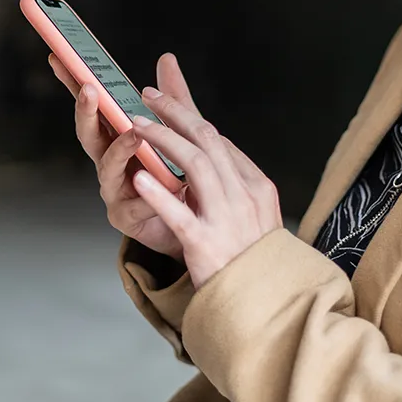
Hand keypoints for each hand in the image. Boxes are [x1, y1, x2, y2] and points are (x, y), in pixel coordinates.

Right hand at [50, 52, 198, 262]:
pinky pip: (135, 203)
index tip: (61, 58)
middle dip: (87, 112)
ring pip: (109, 167)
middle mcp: (110, 161)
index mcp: (118, 137)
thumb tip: (166, 58)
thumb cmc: (176, 173)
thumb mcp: (179, 129)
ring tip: (133, 133)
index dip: (75, 83)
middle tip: (90, 90)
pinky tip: (157, 184)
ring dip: (119, 148)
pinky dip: (146, 193)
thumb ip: (171, 97)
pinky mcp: (127, 216)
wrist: (192, 219)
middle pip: (90, 134)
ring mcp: (115, 188)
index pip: (94, 107)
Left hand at [129, 87, 282, 288]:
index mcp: (257, 186)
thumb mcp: (257, 215)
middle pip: (208, 142)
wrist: (263, 304)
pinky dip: (160, 194)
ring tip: (137, 126)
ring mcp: (226, 219)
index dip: (191, 119)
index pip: (221, 142)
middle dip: (176, 114)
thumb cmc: (254, 260)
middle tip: (148, 97)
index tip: (167, 104)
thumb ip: (237, 184)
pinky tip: (140, 178)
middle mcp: (244, 196)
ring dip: (164, 140)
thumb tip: (214, 153)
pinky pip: (180, 214)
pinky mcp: (206, 245)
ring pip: (196, 166)